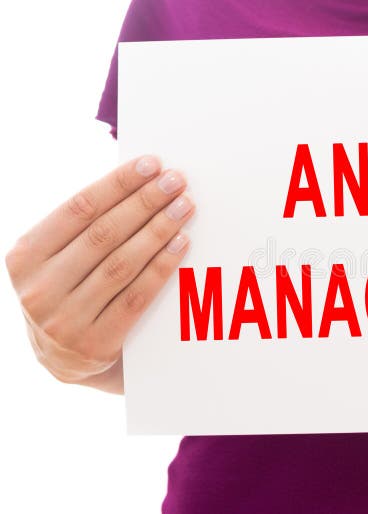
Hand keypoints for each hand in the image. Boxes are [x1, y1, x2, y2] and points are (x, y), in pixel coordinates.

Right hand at [4, 156, 193, 391]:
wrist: (64, 362)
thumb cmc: (69, 293)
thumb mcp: (59, 260)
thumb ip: (85, 228)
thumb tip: (138, 181)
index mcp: (24, 257)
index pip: (78, 209)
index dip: (118, 184)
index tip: (151, 164)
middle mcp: (38, 288)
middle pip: (103, 234)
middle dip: (145, 202)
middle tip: (177, 182)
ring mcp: (64, 320)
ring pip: (121, 264)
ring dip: (159, 230)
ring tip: (184, 207)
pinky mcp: (94, 344)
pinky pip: (136, 296)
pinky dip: (162, 266)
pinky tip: (181, 244)